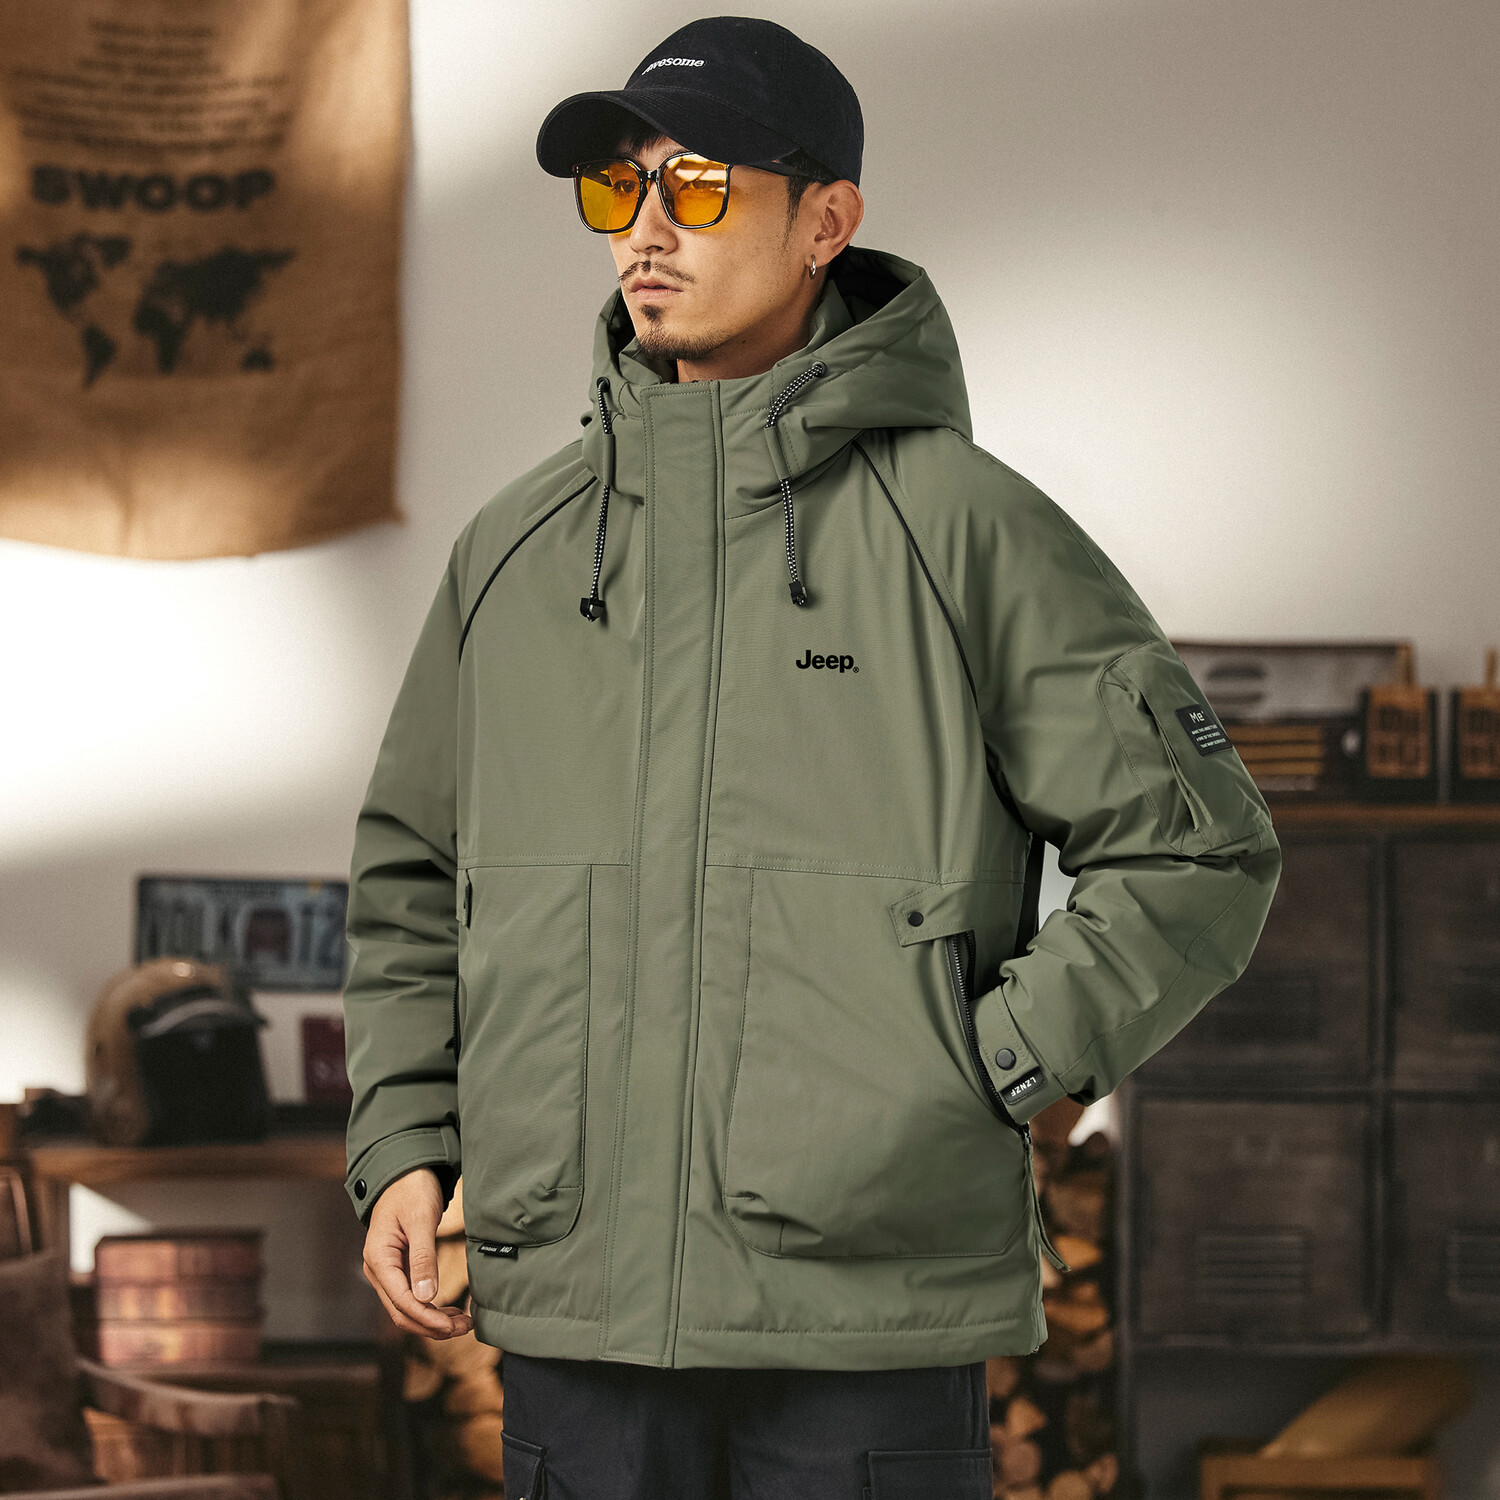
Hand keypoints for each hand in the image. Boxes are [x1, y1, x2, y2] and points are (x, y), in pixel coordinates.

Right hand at [362, 1166, 474, 1339]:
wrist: (405, 1171)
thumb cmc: (412, 1189)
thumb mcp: (420, 1220)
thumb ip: (423, 1258)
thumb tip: (427, 1296)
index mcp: (378, 1258)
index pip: (401, 1301)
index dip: (427, 1317)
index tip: (453, 1326)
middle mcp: (377, 1270)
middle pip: (401, 1312)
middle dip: (432, 1325)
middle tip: (464, 1328)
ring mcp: (386, 1271)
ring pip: (406, 1309)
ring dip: (432, 1320)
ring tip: (462, 1323)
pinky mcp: (398, 1269)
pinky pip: (410, 1297)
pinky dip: (430, 1307)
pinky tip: (450, 1311)